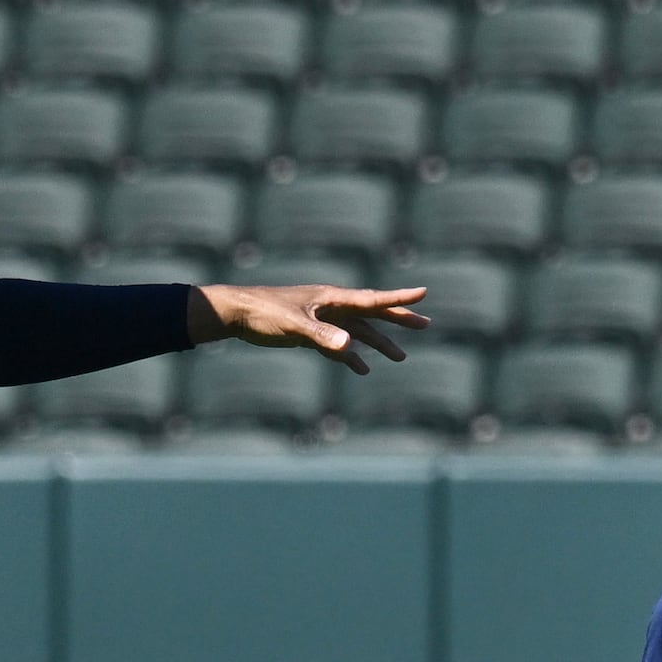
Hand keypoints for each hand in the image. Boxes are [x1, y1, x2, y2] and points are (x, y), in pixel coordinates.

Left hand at [191, 282, 428, 375]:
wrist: (237, 313)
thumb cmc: (264, 312)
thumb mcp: (294, 325)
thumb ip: (322, 336)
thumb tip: (350, 347)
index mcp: (332, 299)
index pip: (372, 299)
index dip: (399, 297)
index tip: (424, 292)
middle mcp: (332, 307)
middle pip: (372, 313)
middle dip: (398, 319)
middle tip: (425, 324)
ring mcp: (322, 320)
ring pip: (358, 331)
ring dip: (378, 343)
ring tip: (401, 356)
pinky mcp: (310, 333)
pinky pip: (338, 345)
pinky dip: (351, 356)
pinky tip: (362, 370)